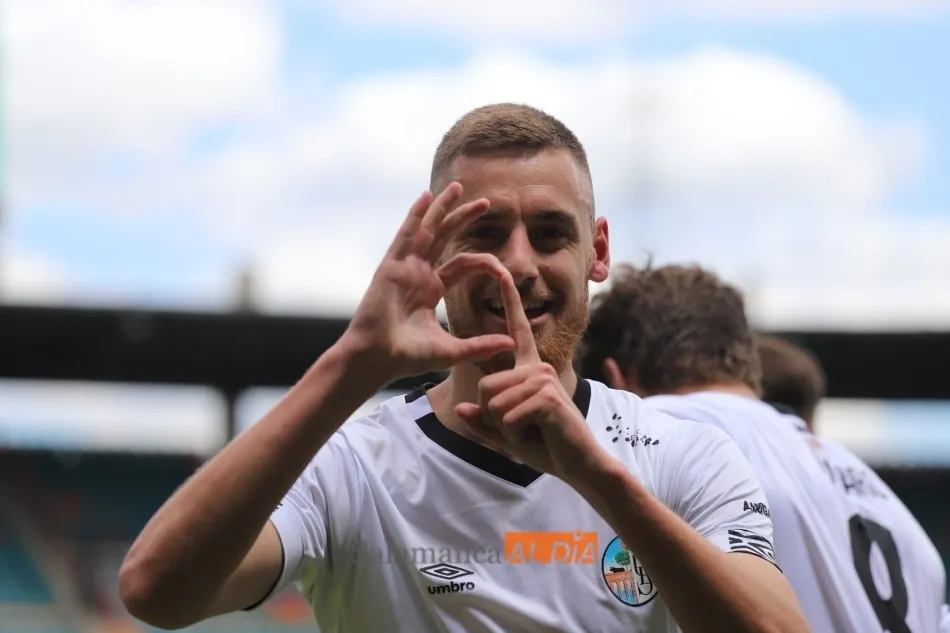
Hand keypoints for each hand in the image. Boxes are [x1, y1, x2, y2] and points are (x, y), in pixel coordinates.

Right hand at [342, 183, 516, 382]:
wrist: (376, 358)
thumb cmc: (406, 358)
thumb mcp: (451, 351)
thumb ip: (480, 346)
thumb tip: (512, 345)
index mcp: (431, 290)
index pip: (462, 264)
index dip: (484, 261)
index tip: (504, 270)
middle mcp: (418, 274)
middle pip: (445, 238)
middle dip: (463, 218)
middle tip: (486, 203)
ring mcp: (404, 267)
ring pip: (427, 230)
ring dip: (442, 208)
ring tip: (458, 188)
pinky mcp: (391, 266)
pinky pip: (406, 235)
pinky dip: (416, 215)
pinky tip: (426, 197)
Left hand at [454, 275, 603, 483]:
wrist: (580, 464)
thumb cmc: (546, 448)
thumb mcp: (507, 437)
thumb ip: (483, 423)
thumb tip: (461, 409)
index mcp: (530, 369)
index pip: (517, 332)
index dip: (510, 301)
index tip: (503, 272)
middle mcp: (538, 367)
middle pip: (485, 387)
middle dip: (494, 418)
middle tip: (523, 428)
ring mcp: (543, 378)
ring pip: (493, 403)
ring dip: (506, 428)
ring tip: (533, 431)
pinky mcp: (546, 395)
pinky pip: (506, 415)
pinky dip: (515, 434)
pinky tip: (538, 434)